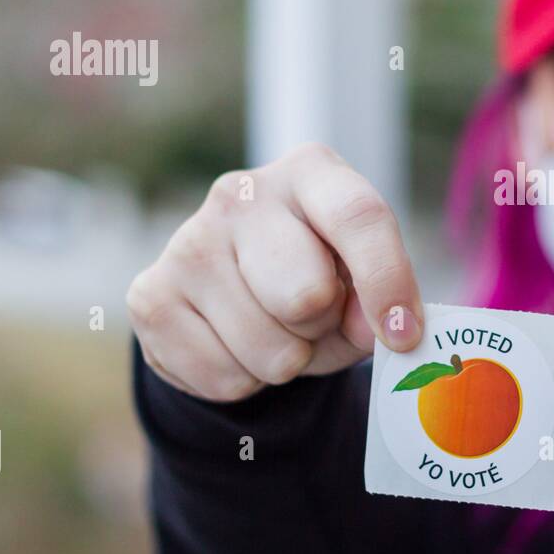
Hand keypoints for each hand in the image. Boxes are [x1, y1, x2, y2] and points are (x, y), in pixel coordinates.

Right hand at [127, 143, 422, 401]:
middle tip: (316, 317)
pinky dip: (244, 381)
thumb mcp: (362, 278)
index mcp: (310, 172)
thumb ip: (380, 300)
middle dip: (323, 328)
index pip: (358, 217)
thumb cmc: (320, 274)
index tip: (404, 336)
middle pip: (306, 295)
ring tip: (276, 330)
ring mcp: (188, 241)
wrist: (236, 289)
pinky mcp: (149, 295)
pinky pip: (224, 377)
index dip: (387, 282)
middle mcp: (242, 193)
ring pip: (267, 350)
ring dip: (286, 361)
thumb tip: (381, 331)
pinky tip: (235, 343)